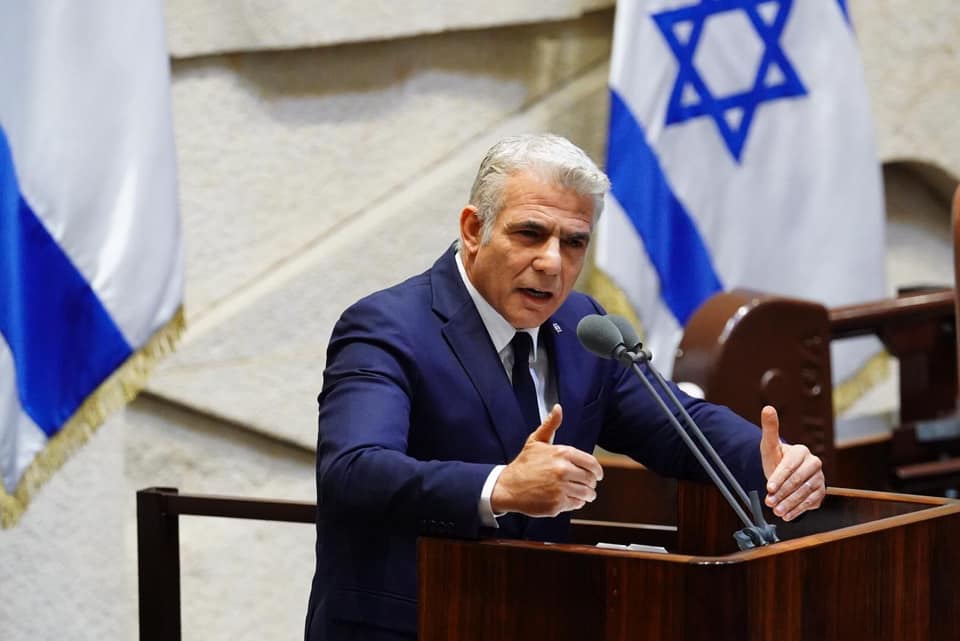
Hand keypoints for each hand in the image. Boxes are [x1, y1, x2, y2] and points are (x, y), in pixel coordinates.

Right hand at [490, 404, 603, 517]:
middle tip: (586, 484)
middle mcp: (563, 470)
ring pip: (587, 493)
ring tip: (581, 493)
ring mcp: (560, 488)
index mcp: (562, 453)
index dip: (597, 471)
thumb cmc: (524, 465)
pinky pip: (577, 504)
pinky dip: (576, 503)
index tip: (597, 475)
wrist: (508, 487)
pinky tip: (568, 498)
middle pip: (591, 479)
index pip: (592, 463)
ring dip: (587, 494)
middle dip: (590, 483)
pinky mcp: (557, 504)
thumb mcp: (536, 441)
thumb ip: (550, 425)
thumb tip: (558, 408)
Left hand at [759, 405, 824, 520]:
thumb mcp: (769, 445)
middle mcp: (814, 464)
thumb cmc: (776, 458)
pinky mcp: (821, 493)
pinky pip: (811, 502)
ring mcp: (819, 479)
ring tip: (777, 511)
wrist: (784, 474)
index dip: (779, 477)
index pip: (791, 465)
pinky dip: (798, 510)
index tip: (768, 488)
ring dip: (790, 503)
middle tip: (770, 502)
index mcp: (801, 451)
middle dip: (783, 492)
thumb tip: (767, 408)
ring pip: (805, 493)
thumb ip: (769, 428)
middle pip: (799, 480)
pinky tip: (787, 515)